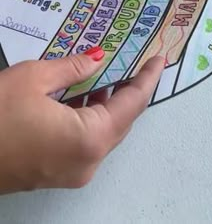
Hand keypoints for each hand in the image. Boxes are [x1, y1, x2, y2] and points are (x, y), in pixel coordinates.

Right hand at [0, 47, 164, 193]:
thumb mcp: (34, 79)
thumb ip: (72, 68)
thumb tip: (96, 59)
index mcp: (89, 139)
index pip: (132, 104)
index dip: (147, 78)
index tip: (158, 60)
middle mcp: (88, 162)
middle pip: (121, 120)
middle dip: (129, 90)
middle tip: (135, 62)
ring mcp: (74, 171)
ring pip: (104, 131)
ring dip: (109, 103)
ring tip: (111, 73)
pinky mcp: (59, 172)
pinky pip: (87, 141)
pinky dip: (91, 118)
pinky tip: (85, 97)